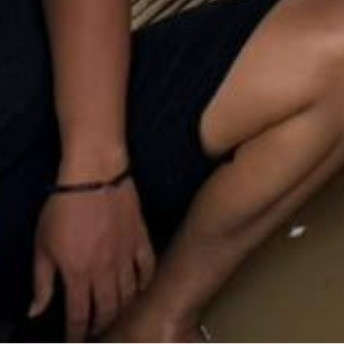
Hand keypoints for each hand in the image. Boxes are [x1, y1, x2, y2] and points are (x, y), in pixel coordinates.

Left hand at [31, 182, 152, 340]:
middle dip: (100, 326)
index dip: (77, 333)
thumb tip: (36, 311)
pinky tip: (139, 290)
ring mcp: (127, 255)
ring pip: (129, 293)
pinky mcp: (141, 239)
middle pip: (108, 309)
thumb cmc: (62, 209)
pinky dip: (145, 283)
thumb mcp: (42, 247)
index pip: (80, 315)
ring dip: (122, 309)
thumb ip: (42, 283)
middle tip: (94, 332)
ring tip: (115, 316)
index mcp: (78, 274)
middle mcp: (106, 270)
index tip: (74, 342)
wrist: (94, 175)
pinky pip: (148, 267)